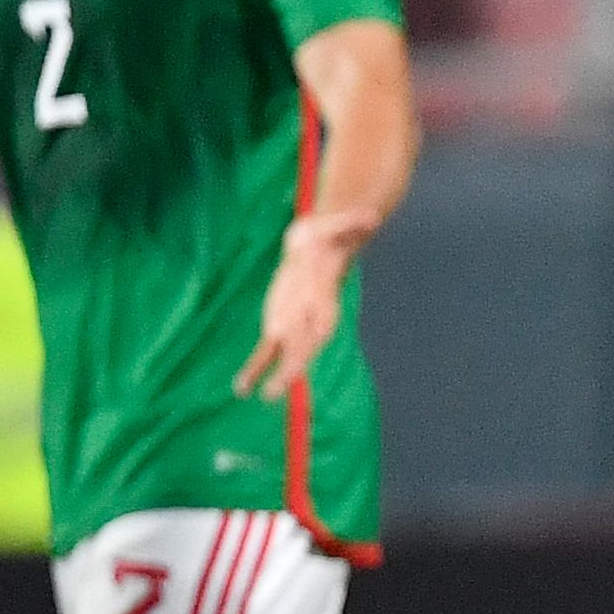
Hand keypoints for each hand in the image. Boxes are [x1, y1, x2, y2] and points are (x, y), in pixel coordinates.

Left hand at [235, 211, 371, 402]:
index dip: (318, 333)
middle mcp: (313, 318)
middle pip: (305, 345)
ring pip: (286, 355)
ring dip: (275, 375)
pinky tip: (242, 388)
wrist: (317, 247)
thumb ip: (349, 224)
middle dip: (294, 364)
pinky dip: (255, 368)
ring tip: (262, 396)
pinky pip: (266, 351)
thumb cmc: (326, 235)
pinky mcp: (278, 325)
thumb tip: (372, 217)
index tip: (314, 345)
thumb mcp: (334, 226)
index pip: (324, 319)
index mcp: (326, 298)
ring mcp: (295, 325)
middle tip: (281, 385)